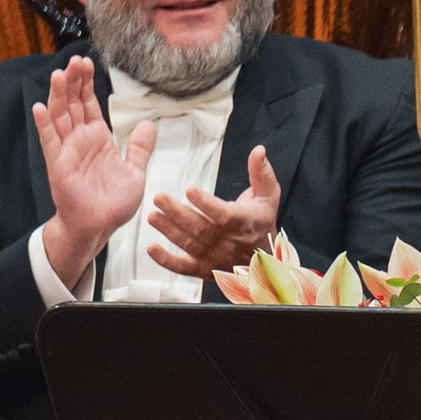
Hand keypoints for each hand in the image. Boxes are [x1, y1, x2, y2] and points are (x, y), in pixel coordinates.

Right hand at [34, 59, 154, 289]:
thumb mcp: (134, 171)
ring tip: (59, 74)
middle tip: (75, 60)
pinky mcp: (58, 165)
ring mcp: (67, 151)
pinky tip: (40, 107)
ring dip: (58, 95)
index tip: (86, 63)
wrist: (100, 226)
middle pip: (73, 103)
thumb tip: (147, 124)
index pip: (88, 104)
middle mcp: (80, 140)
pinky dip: (45, 124)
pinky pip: (50, 141)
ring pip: (60, 117)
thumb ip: (139, 147)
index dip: (86, 84)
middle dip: (73, 81)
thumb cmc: (113, 202)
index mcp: (98, 138)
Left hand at [145, 147, 279, 278]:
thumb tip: (259, 151)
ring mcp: (215, 257)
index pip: (224, 215)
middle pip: (202, 229)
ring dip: (169, 231)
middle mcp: (229, 242)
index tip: (191, 190)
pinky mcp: (204, 268)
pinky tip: (152, 249)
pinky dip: (167, 260)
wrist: (265, 259)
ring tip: (153, 216)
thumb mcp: (268, 196)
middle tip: (160, 198)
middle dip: (178, 214)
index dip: (207, 204)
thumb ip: (261, 173)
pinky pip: (184, 267)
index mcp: (244, 223)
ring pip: (190, 245)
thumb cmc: (261, 223)